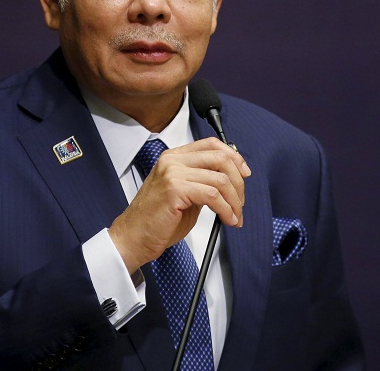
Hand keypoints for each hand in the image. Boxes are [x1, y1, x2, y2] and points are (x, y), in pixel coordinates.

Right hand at [108, 137, 249, 273]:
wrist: (135, 236)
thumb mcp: (184, 193)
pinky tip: (227, 219)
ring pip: (220, 179)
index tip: (244, 173)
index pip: (211, 144)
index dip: (233, 157)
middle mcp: (172, 160)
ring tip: (235, 216)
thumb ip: (202, 182)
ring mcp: (173, 173)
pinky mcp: (175, 189)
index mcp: (174, 157)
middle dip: (238, 182)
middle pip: (219, 158)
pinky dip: (226, 209)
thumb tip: (229, 181)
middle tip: (241, 201)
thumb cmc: (157, 219)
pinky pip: (213, 196)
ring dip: (234, 201)